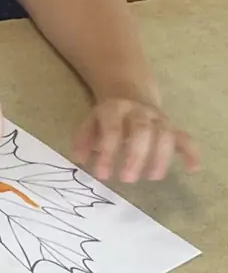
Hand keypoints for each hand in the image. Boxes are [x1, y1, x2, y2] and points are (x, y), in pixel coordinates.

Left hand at [71, 95, 197, 182]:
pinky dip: (191, 152)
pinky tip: (193, 169)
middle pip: (142, 131)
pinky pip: (184, 137)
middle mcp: (139, 112)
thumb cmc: (105, 118)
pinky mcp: (171, 127)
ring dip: (161, 156)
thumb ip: (83, 139)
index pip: (113, 130)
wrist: (128, 93)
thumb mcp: (89, 122)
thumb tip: (80, 159)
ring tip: (153, 177)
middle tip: (128, 179)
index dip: (108, 153)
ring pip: (165, 134)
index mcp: (115, 110)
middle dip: (136, 156)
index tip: (102, 175)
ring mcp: (157, 118)